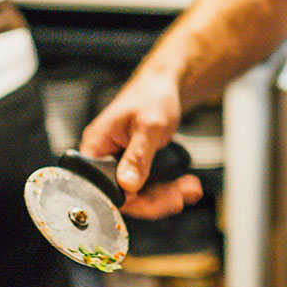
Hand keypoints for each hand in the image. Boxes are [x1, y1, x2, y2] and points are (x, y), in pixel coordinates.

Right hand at [79, 75, 202, 217]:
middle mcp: (103, 158)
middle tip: (182, 196)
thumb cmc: (152, 95)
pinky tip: (186, 187)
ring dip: (166, 197)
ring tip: (190, 188)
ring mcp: (119, 164)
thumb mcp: (148, 125)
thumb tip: (127, 184)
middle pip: (123, 196)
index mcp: (96, 147)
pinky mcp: (133, 168)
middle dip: (156, 200)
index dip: (129, 198)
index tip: (155, 198)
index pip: (103, 187)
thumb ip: (138, 155)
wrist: (163, 86)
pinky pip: (147, 188)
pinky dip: (168, 190)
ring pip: (139, 196)